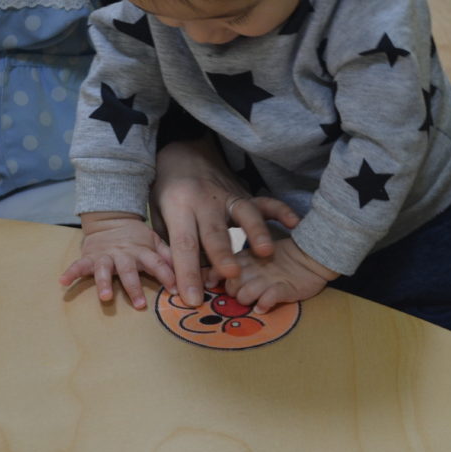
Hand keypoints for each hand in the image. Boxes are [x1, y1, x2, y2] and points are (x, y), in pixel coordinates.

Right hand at [59, 212, 175, 308]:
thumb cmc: (138, 237)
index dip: (166, 275)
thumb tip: (189, 270)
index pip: (157, 263)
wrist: (112, 219)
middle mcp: (124, 255)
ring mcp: (105, 256)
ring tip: (105, 297)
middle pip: (129, 271)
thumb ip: (169, 256)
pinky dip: (70, 273)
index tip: (175, 291)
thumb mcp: (155, 242)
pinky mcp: (89, 257)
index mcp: (142, 251)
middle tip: (139, 305)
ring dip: (104, 283)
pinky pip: (78, 265)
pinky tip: (63, 282)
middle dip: (134, 287)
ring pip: (104, 270)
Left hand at [151, 136, 298, 305]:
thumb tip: (172, 277)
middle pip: (215, 232)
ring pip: (244, 215)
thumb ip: (165, 244)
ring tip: (266, 252)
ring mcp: (228, 197)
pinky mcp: (244, 195)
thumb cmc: (167, 189)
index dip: (187, 272)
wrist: (183, 152)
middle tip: (231, 276)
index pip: (183, 244)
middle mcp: (205, 202)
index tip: (192, 298)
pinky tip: (294, 224)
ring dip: (256, 233)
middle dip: (223, 255)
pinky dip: (281, 211)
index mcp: (179, 207)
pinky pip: (265, 202)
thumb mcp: (156, 213)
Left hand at [225, 238, 336, 311]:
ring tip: (254, 301)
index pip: (219, 268)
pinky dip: (263, 304)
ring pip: (245, 294)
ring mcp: (269, 279)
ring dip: (246, 301)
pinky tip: (264, 306)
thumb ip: (239, 266)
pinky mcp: (284, 289)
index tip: (213, 285)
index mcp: (246, 258)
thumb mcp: (257, 257)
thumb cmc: (282, 260)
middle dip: (233, 294)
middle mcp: (254, 268)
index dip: (214, 278)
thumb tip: (215, 279)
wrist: (310, 256)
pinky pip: (268, 299)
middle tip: (241, 294)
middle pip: (231, 286)